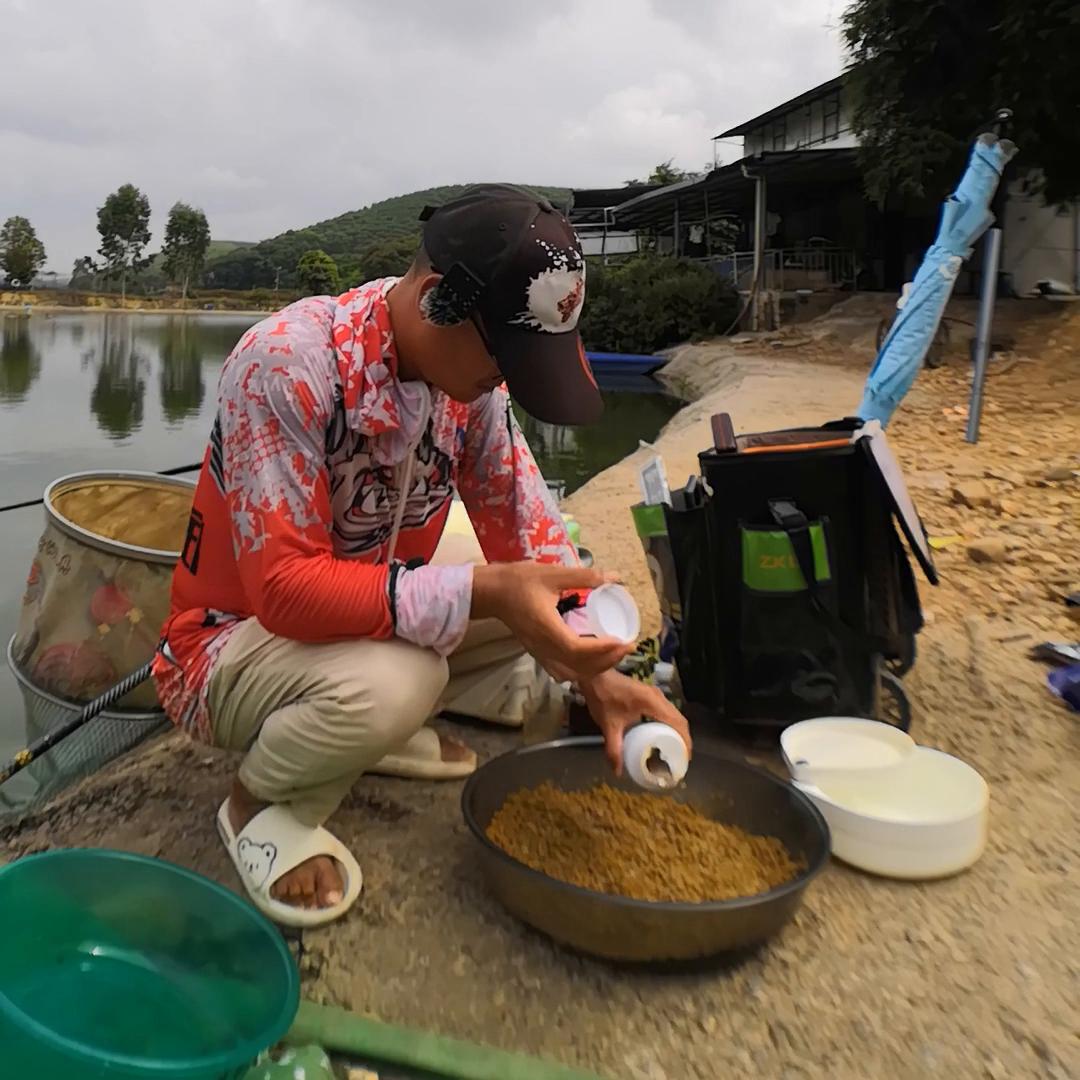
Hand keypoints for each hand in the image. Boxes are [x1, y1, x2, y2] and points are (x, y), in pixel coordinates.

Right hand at [472, 562, 631, 681]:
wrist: (492, 592)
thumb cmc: (519, 581)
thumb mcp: (553, 574)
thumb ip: (584, 576)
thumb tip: (614, 577)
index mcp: (547, 629)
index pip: (578, 649)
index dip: (603, 650)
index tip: (623, 641)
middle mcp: (543, 647)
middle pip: (578, 667)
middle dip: (607, 661)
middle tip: (627, 647)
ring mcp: (539, 652)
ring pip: (571, 673)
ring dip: (595, 668)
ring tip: (613, 653)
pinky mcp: (538, 652)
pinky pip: (562, 670)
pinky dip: (581, 669)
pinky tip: (592, 659)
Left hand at [579, 669, 692, 774]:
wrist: (595, 675)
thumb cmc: (603, 697)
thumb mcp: (608, 725)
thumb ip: (614, 749)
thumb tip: (618, 771)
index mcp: (652, 703)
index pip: (677, 722)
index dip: (685, 740)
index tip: (685, 757)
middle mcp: (658, 697)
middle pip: (679, 719)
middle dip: (683, 738)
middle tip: (680, 757)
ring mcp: (654, 694)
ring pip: (674, 714)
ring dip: (677, 730)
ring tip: (674, 749)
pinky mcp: (649, 694)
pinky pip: (666, 710)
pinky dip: (670, 723)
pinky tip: (663, 734)